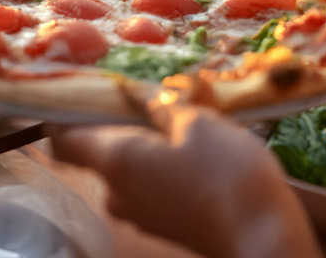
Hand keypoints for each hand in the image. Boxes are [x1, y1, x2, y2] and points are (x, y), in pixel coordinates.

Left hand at [49, 100, 321, 257]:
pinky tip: (193, 149)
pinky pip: (146, 184)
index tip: (80, 87)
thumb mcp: (196, 122)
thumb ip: (158, 105)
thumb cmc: (227, 174)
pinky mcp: (163, 223)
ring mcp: (139, 212)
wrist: (264, 238)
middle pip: (95, 149)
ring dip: (143, 140)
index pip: (61, 138)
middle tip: (145, 92)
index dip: (62, 111)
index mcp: (115, 160)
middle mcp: (116, 191)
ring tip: (180, 116)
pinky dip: (159, 163)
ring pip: (124, 167)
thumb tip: (132, 92)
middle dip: (114, 119)